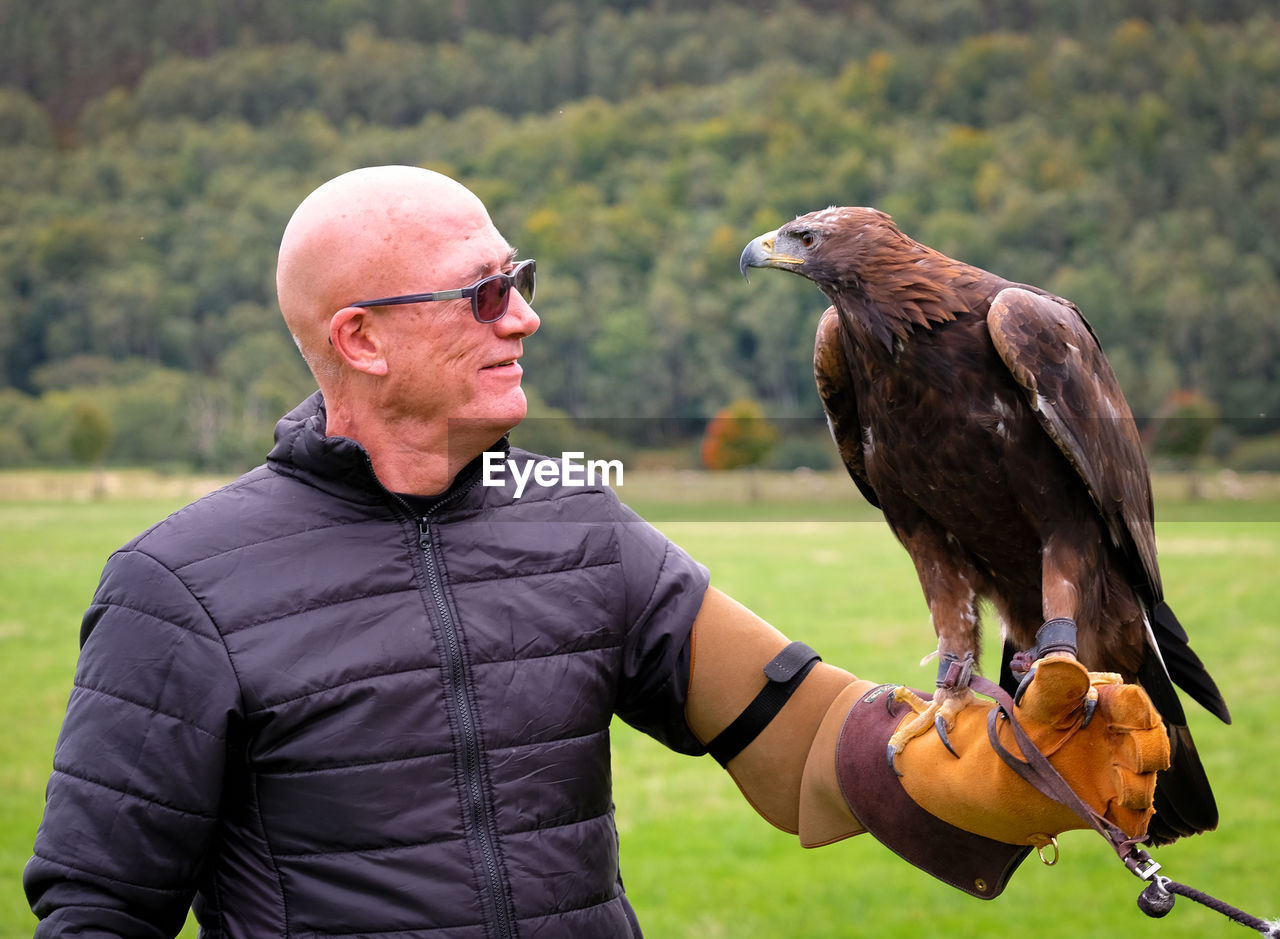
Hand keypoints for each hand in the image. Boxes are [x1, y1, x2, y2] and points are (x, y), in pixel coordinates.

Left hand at [892, 654, 1169, 846]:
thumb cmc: (1019, 732)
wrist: (993, 775)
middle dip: (1145, 748)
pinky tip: (1118, 816)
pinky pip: (1134, 820)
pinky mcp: (1108, 810)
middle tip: (1129, 751)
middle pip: (1150, 744)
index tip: (1115, 700)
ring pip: (1145, 783)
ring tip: (1121, 787)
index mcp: (1104, 709)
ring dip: (1137, 786)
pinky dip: (1132, 820)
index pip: (1133, 703)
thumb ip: (1049, 687)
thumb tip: (1063, 663)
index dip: (1129, 703)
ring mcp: (1117, 778)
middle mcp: (1118, 743)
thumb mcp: (1031, 708)